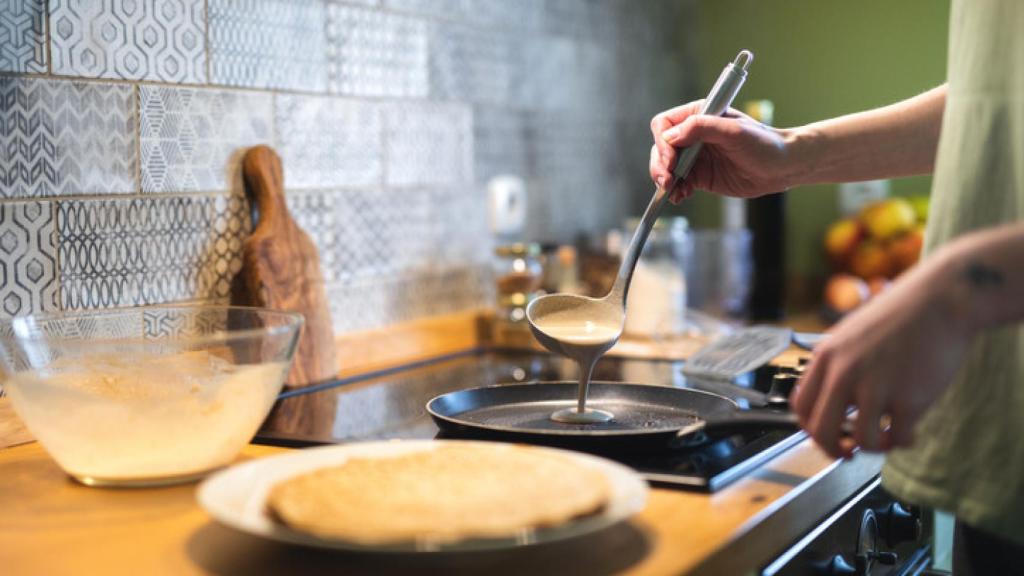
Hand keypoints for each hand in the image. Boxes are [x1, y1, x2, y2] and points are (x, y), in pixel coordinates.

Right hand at [649, 100, 795, 201]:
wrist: (782, 167)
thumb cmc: (764, 144)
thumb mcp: (734, 131)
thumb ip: (702, 128)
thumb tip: (671, 136)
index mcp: (698, 116)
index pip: (665, 125)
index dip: (663, 142)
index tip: (671, 160)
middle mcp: (693, 135)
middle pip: (661, 148)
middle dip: (660, 166)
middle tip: (668, 182)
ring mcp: (695, 157)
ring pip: (666, 168)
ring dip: (664, 180)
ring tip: (674, 192)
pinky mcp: (700, 176)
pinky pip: (678, 183)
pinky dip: (675, 191)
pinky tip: (681, 197)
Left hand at [791, 252, 972, 457]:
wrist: (941, 299)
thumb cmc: (901, 315)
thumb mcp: (851, 334)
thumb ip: (838, 365)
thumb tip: (831, 402)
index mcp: (827, 356)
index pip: (800, 406)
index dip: (811, 428)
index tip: (825, 434)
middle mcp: (845, 372)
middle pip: (822, 431)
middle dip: (834, 449)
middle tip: (848, 453)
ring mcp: (876, 386)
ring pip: (862, 440)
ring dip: (874, 447)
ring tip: (886, 438)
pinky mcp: (909, 398)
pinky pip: (898, 438)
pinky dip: (903, 441)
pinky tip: (909, 431)